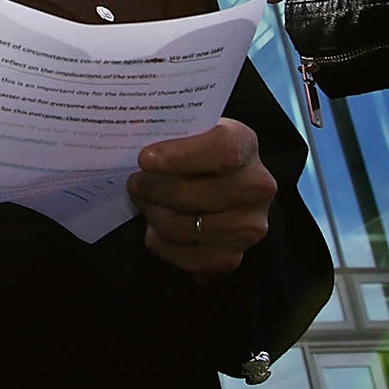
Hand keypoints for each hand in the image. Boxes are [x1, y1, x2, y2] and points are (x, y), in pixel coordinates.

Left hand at [127, 118, 275, 278]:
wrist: (226, 183)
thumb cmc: (199, 153)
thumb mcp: (191, 130)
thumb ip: (171, 132)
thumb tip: (132, 139)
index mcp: (245, 143)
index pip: (221, 151)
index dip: (180, 156)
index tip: (144, 159)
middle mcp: (257, 186)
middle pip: (189, 194)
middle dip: (150, 189)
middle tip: (134, 182)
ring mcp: (249, 226)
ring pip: (180, 228)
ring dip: (152, 215)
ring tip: (146, 202)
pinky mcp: (233, 257)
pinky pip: (183, 257)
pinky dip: (161, 244)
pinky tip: (156, 229)